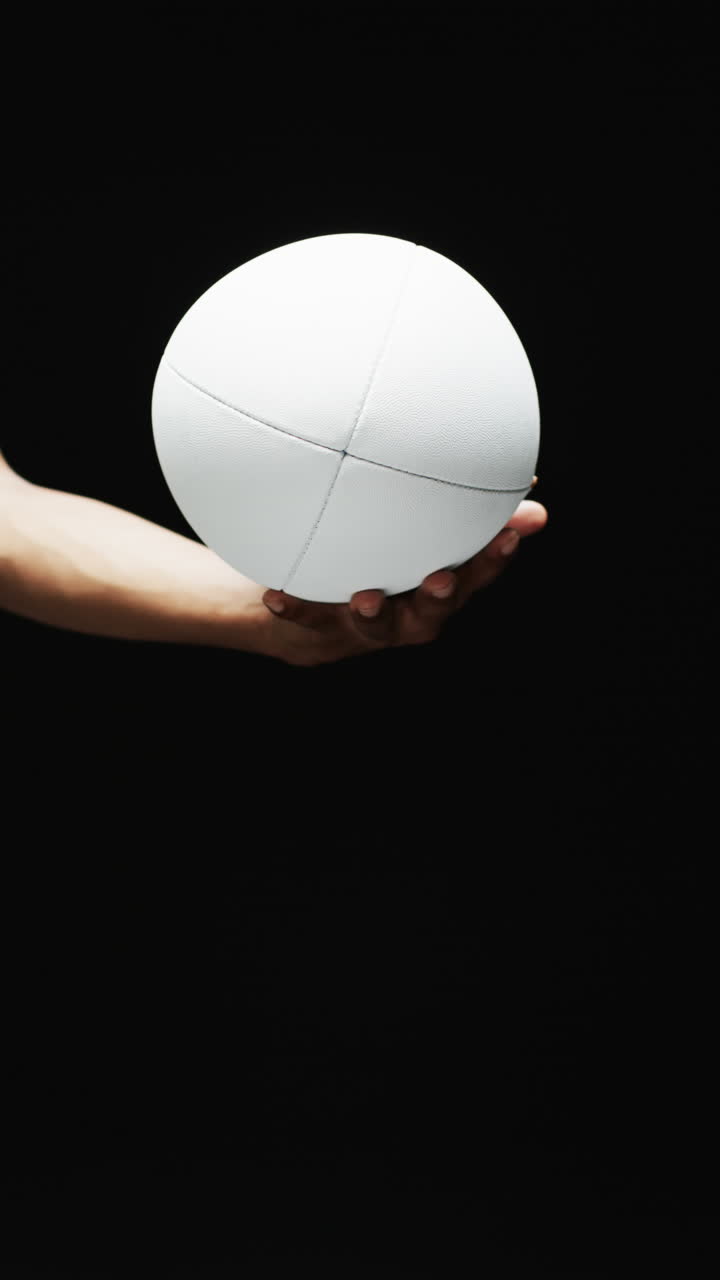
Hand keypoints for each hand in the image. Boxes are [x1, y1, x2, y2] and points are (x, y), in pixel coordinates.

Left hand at [253, 483, 547, 666]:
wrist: (313, 615)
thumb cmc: (382, 560)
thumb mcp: (423, 537)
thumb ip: (468, 514)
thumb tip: (533, 485)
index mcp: (438, 589)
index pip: (475, 575)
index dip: (493, 558)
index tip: (509, 534)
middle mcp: (408, 615)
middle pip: (431, 613)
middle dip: (438, 598)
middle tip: (439, 579)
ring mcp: (366, 626)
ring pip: (375, 627)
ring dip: (373, 614)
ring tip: (367, 598)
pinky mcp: (321, 625)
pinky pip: (308, 619)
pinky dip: (296, 608)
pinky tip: (278, 595)